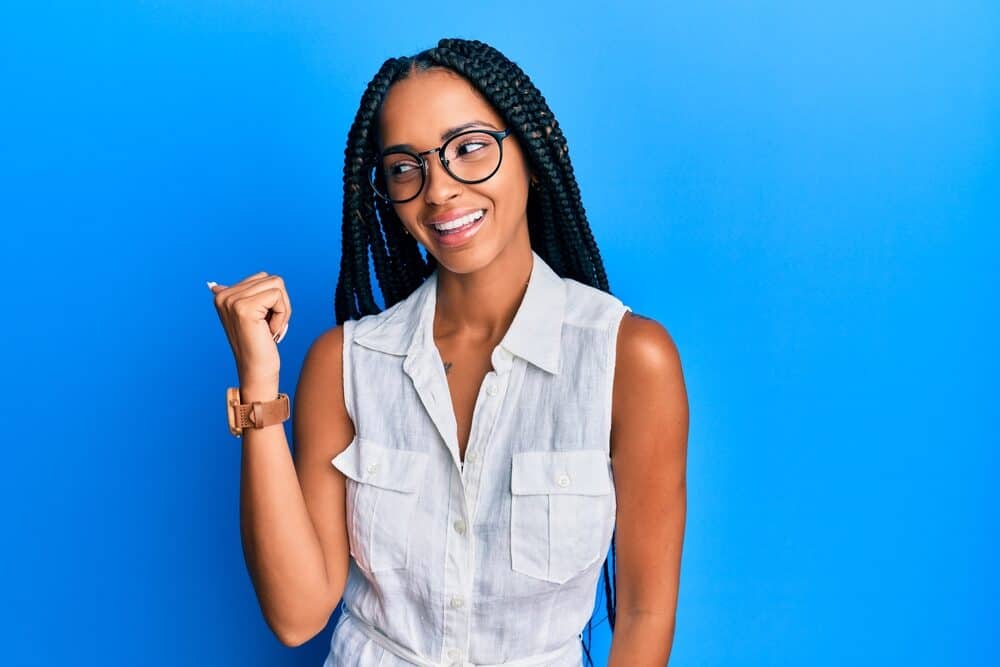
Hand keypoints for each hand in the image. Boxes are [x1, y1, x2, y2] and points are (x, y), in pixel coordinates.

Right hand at [207, 271, 290, 387]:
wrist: (256, 371)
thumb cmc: (258, 345)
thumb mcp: (249, 317)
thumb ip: (239, 297)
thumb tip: (213, 285)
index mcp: (222, 295)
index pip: (263, 278)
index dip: (273, 301)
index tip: (263, 322)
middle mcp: (224, 295)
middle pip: (272, 280)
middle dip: (280, 304)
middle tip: (269, 327)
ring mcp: (232, 301)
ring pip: (277, 285)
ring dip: (282, 309)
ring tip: (269, 328)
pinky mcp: (244, 308)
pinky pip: (278, 296)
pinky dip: (282, 315)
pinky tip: (270, 331)